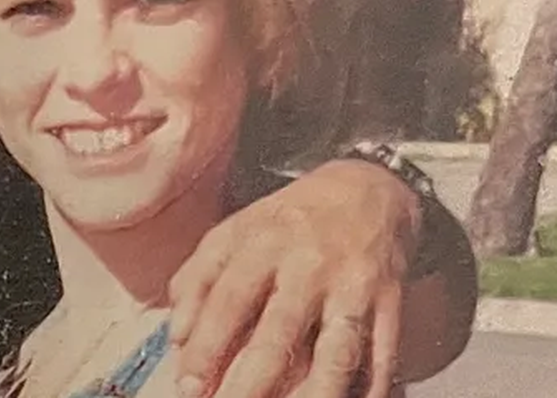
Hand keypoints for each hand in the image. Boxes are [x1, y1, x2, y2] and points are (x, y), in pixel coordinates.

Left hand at [167, 160, 422, 397]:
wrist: (366, 190)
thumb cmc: (286, 223)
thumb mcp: (234, 232)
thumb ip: (197, 278)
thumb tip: (177, 337)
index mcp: (262, 243)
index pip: (229, 300)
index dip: (206, 346)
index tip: (187, 384)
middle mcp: (308, 265)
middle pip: (279, 333)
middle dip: (251, 383)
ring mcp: (352, 287)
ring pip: (336, 353)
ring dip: (313, 395)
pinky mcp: (390, 305)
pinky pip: (383, 358)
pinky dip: (370, 391)